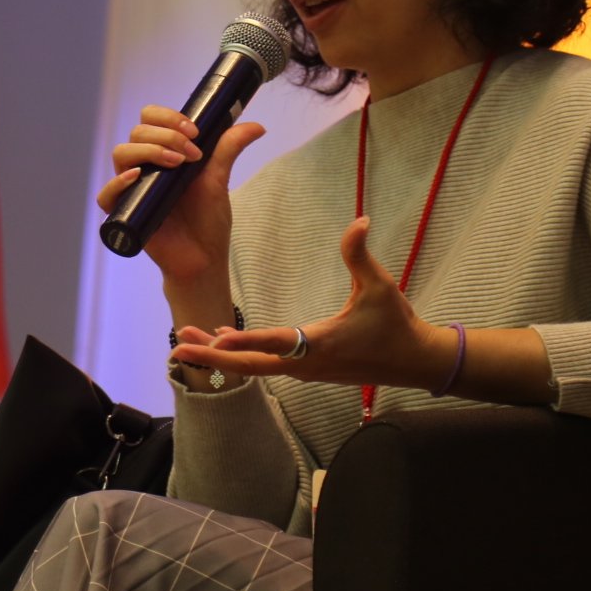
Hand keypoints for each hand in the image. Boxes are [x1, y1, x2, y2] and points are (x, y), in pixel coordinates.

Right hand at [96, 105, 266, 294]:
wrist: (204, 258)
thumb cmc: (207, 220)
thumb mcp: (218, 180)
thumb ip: (229, 149)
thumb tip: (257, 127)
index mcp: (163, 153)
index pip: (150, 119)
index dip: (168, 117)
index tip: (194, 132)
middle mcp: (144, 166)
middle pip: (137, 132)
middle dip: (165, 135)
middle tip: (192, 154)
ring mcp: (132, 189)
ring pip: (121, 154)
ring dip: (148, 151)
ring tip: (176, 165)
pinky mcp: (125, 213)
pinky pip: (106, 195)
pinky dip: (117, 183)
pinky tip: (136, 178)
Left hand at [172, 217, 455, 390]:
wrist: (413, 361)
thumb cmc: (396, 324)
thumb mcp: (379, 285)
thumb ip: (360, 254)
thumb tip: (360, 219)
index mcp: (320, 343)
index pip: (276, 341)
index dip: (246, 340)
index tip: (217, 337)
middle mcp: (306, 363)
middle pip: (250, 365)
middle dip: (213, 356)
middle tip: (178, 345)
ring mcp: (305, 371)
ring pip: (254, 367)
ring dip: (221, 356)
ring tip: (185, 341)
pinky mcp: (306, 370)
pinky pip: (265, 365)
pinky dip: (241, 356)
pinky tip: (221, 341)